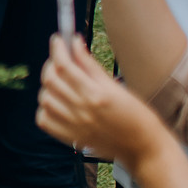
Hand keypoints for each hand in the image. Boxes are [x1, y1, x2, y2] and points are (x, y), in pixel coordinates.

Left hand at [35, 32, 175, 165]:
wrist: (144, 148)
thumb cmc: (136, 114)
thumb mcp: (116, 87)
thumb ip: (90, 65)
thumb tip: (74, 43)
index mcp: (96, 95)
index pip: (64, 66)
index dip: (57, 49)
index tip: (59, 39)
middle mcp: (82, 112)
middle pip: (51, 81)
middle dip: (51, 64)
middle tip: (59, 59)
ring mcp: (74, 127)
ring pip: (45, 99)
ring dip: (47, 85)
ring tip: (59, 80)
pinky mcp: (71, 139)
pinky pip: (44, 120)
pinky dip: (45, 107)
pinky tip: (56, 101)